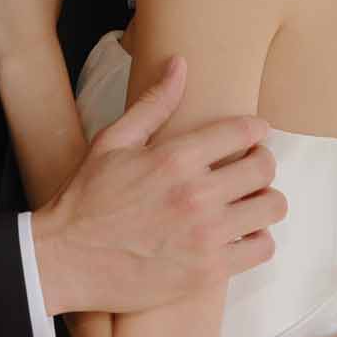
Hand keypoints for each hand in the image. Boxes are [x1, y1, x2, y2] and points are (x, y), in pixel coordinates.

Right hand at [33, 56, 286, 316]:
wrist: (64, 261)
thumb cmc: (86, 199)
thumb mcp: (112, 142)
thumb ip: (153, 104)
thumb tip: (180, 64)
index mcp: (174, 158)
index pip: (244, 131)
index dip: (255, 129)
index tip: (253, 135)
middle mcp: (195, 195)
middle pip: (264, 167)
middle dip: (261, 162)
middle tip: (250, 169)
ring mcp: (205, 236)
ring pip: (272, 207)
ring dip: (265, 201)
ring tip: (249, 202)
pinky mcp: (207, 272)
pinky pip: (262, 249)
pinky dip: (257, 239)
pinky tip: (240, 235)